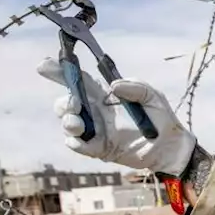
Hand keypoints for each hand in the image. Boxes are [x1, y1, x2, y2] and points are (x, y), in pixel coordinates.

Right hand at [37, 58, 195, 175]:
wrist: (170, 146)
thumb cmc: (161, 118)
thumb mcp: (153, 96)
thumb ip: (135, 86)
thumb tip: (112, 87)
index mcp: (104, 94)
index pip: (78, 79)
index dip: (59, 71)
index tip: (43, 65)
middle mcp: (96, 111)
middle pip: (66, 103)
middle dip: (63, 101)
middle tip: (75, 103)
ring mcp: (96, 130)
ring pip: (68, 124)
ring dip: (68, 121)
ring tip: (78, 122)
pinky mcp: (100, 148)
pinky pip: (79, 145)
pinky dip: (75, 142)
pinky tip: (80, 139)